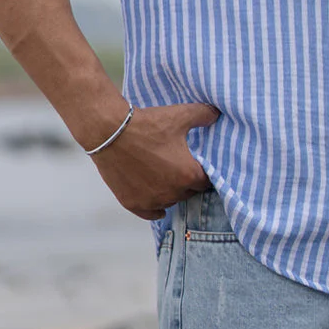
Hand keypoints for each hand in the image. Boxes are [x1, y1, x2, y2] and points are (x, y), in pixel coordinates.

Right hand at [89, 101, 219, 219]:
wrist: (111, 131)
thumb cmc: (147, 124)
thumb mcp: (180, 115)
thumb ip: (204, 115)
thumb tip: (217, 114)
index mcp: (187, 175)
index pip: (206, 181)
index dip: (204, 172)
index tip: (200, 165)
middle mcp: (172, 193)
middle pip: (188, 193)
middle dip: (188, 181)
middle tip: (181, 167)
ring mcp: (151, 200)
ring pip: (170, 201)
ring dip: (171, 192)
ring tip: (166, 176)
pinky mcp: (132, 203)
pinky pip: (151, 213)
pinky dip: (155, 208)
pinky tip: (158, 204)